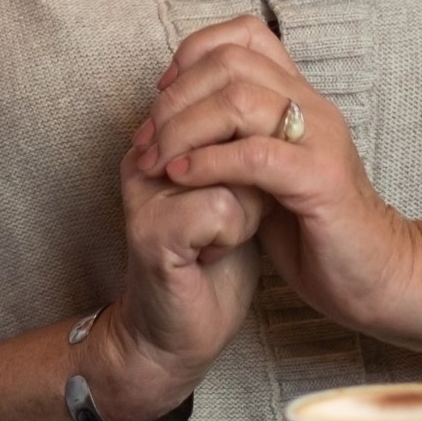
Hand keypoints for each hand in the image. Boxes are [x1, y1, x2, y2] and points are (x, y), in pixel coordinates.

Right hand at [86, 78, 272, 420]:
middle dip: (258, 164)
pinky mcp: (152, 230)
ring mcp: (145, 190)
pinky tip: (214, 253)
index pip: (222, 88)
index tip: (254, 177)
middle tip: (242, 207)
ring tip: (226, 230)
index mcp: (163, 135)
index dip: (260, 131)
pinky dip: (235, 234)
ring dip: (250, 203)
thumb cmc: (216, 259)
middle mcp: (147, 153)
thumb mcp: (239, 183)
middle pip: (231, 118)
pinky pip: (222, 209)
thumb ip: (244, 140)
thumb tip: (276, 100)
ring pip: (232, 165)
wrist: (183, 332)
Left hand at [131, 18, 418, 335]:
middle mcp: (312, 106)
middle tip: (147, 139)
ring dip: (183, 129)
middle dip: (175, 97)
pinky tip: (183, 177)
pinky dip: (209, 162)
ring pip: (237, 99)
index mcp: (299, 97)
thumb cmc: (315, 228)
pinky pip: (254, 155)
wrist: (375, 275)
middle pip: (229, 62)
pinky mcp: (320, 179)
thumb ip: (233, 138)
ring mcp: (320, 139)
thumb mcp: (266, 172)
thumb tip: (172, 120)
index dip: (192, 55)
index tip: (159, 96)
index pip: (244, 35)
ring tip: (158, 161)